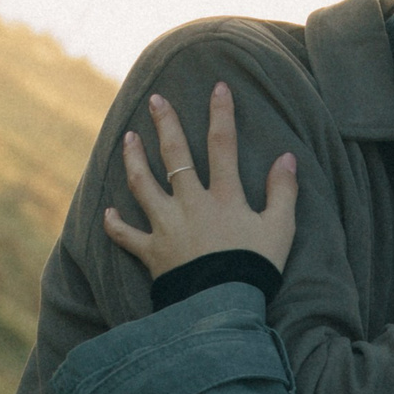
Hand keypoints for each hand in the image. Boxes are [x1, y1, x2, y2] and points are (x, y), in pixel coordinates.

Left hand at [104, 81, 298, 277]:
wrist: (222, 306)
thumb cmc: (255, 268)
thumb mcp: (280, 230)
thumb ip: (283, 192)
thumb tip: (287, 158)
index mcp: (224, 197)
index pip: (222, 145)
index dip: (221, 113)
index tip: (218, 87)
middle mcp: (191, 203)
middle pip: (175, 155)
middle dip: (165, 124)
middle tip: (155, 100)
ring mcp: (167, 226)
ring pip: (142, 184)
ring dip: (133, 159)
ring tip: (128, 138)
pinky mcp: (152, 252)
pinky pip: (127, 235)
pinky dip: (115, 224)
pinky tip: (107, 211)